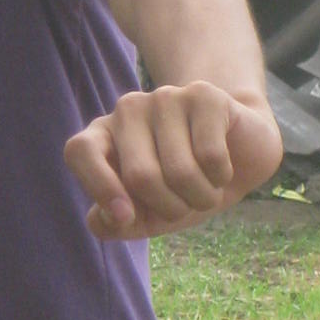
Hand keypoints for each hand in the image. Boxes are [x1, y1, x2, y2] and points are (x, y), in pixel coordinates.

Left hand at [65, 81, 282, 239]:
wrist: (240, 159)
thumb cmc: (184, 189)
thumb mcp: (148, 216)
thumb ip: (115, 224)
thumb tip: (105, 218)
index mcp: (104, 136)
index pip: (80, 151)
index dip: (100, 186)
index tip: (126, 218)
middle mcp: (128, 110)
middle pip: (140, 175)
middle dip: (171, 208)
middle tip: (186, 204)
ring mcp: (165, 97)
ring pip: (180, 171)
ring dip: (201, 197)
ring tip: (207, 187)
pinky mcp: (203, 95)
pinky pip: (210, 156)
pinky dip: (221, 177)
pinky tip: (223, 167)